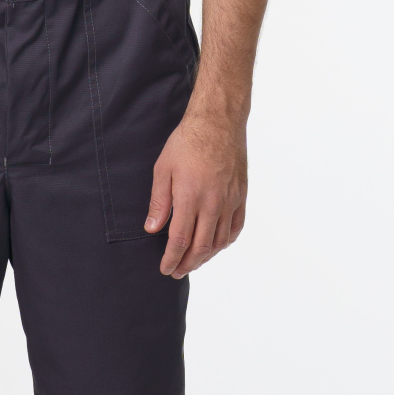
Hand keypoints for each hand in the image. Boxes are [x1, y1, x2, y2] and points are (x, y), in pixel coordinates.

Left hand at [145, 108, 247, 278]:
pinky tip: (217, 245)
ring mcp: (230, 201)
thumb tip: (152, 229)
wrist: (219, 122)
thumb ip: (159, 202)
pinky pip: (236, 227)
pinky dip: (225, 241)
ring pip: (220, 241)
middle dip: (187, 264)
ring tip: (194, 262)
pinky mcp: (241, 196)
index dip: (172, 259)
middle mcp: (213, 204)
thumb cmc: (187, 142)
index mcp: (190, 198)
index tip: (165, 269)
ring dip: (206, 257)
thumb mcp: (163, 169)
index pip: (180, 240)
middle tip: (177, 272)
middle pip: (201, 247)